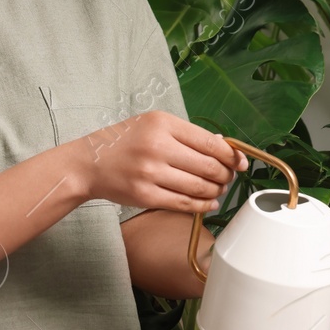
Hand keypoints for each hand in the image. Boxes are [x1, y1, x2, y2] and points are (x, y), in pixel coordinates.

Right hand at [74, 110, 248, 214]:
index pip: (210, 142)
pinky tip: (208, 203)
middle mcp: (157, 146)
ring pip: (199, 187)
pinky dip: (202, 206)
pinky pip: (184, 203)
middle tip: (228, 178)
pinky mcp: (145, 195)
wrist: (89, 163)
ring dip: (216, 192)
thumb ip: (186, 134)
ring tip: (218, 190)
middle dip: (225, 176)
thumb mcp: (153, 124)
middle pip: (208, 166)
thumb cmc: (123, 142)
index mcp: (163, 123)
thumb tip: (223, 145)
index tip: (241, 163)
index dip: (231, 156)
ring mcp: (150, 172)